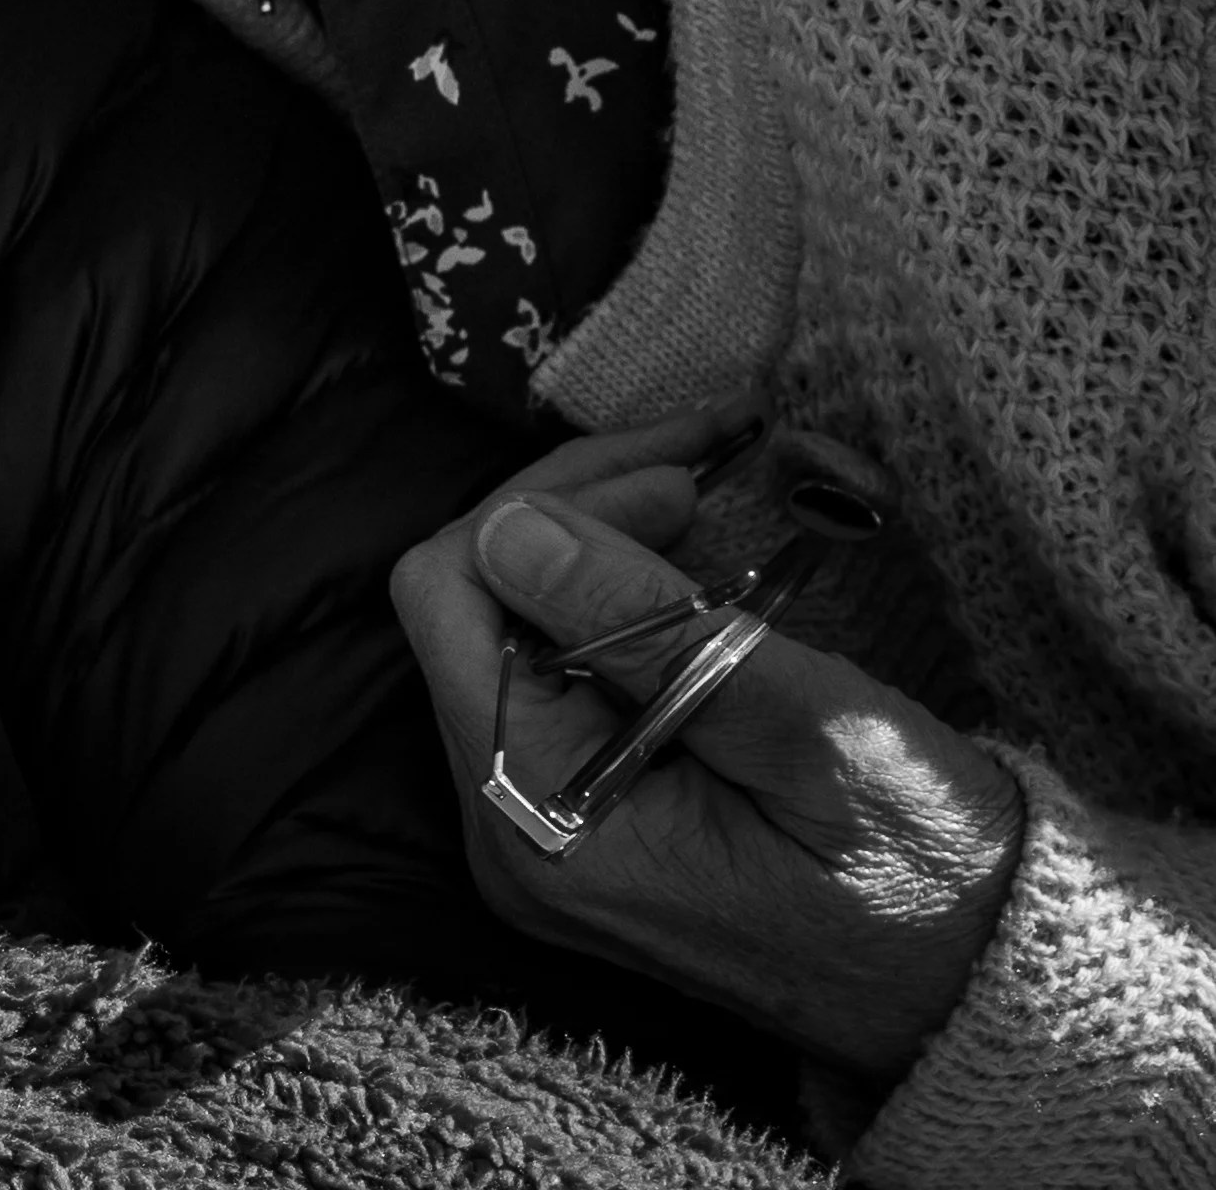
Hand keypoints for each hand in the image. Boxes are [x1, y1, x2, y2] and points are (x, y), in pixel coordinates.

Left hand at [389, 411, 1027, 1082]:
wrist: (995, 989)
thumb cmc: (929, 874)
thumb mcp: (810, 733)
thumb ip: (653, 630)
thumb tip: (508, 527)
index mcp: (537, 818)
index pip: (449, 597)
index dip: (551, 510)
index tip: (681, 480)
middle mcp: (507, 827)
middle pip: (475, 602)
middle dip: (579, 506)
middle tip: (705, 454)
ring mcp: (542, 822)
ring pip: (517, 628)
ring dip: (602, 542)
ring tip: (706, 480)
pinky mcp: (589, 813)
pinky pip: (564, 677)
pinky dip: (622, 604)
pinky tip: (693, 556)